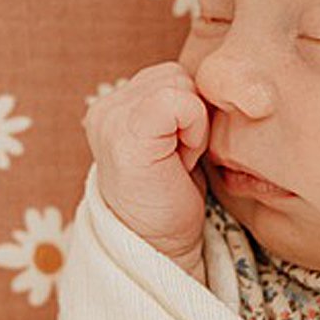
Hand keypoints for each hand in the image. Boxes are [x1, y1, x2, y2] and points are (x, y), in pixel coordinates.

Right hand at [83, 61, 210, 260]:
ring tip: (176, 160)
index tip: (177, 152)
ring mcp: (111, 117)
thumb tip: (213, 76)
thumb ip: (177, 103)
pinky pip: (182, 102)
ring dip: (193, 124)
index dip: (189, 112)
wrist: (160, 245)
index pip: (172, 74)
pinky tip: (179, 161)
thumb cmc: (173, 196)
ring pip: (182, 84)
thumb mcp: (174, 137)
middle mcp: (106, 105)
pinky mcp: (125, 132)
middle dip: (191, 115)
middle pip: (178, 74)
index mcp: (116, 104)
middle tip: (177, 158)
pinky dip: (193, 130)